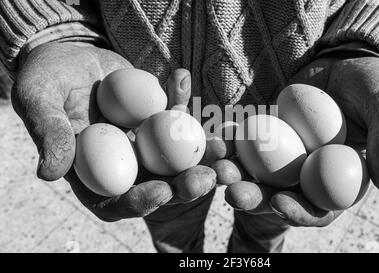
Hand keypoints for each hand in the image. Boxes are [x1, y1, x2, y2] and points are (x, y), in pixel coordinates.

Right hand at [12, 42, 215, 221]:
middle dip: (186, 185)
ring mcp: (144, 143)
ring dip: (202, 154)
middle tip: (209, 177)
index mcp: (93, 176)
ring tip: (222, 145)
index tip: (161, 191)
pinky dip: (182, 100)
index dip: (141, 201)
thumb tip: (49, 173)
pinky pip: (175, 114)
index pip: (118, 201)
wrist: (65, 56)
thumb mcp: (38, 102)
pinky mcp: (157, 118)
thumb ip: (48, 134)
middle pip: (158, 184)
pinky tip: (183, 80)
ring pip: (177, 156)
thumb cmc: (45, 82)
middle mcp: (124, 165)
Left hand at [222, 45, 378, 226]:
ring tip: (218, 167)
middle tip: (234, 192)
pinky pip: (245, 142)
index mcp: (338, 180)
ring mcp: (284, 155)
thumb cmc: (374, 85)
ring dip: (235, 173)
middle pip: (278, 196)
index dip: (299, 213)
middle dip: (255, 198)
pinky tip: (216, 140)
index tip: (280, 204)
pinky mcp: (267, 134)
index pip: (318, 209)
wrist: (348, 60)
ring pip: (256, 173)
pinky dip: (230, 143)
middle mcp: (308, 174)